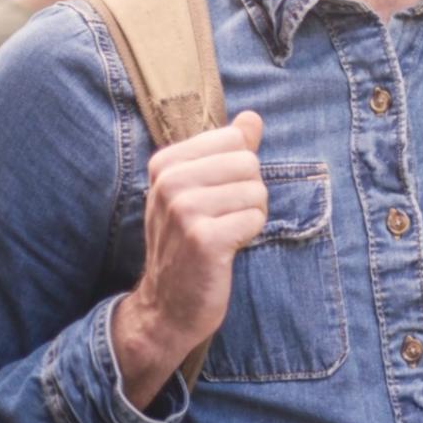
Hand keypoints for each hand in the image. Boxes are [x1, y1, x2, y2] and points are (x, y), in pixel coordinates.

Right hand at [112, 111, 266, 408]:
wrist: (167, 305)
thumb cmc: (190, 241)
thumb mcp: (200, 189)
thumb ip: (228, 150)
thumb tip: (252, 117)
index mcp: (166, 163)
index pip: (235, 139)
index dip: (238, 171)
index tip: (215, 197)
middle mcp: (170, 182)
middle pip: (249, 163)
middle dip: (248, 194)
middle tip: (222, 220)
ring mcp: (184, 210)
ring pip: (256, 191)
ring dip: (250, 216)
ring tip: (223, 235)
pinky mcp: (204, 239)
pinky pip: (256, 218)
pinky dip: (249, 235)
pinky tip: (226, 249)